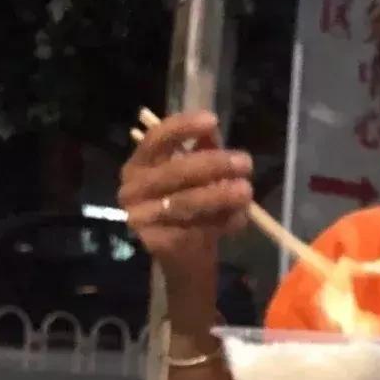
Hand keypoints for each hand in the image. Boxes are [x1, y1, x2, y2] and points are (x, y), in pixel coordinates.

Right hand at [118, 110, 253, 275]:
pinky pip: (195, 229)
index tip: (212, 120)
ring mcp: (141, 218)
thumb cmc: (188, 208)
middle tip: (245, 162)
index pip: (155, 139)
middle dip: (213, 165)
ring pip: (186, 202)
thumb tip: (212, 128)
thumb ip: (201, 149)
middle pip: (175, 172)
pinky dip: (222, 222)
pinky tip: (239, 218)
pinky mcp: (158, 244)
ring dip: (220, 195)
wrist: (183, 259)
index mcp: (138, 164)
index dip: (183, 127)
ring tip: (247, 191)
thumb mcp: (194, 175)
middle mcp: (132, 189)